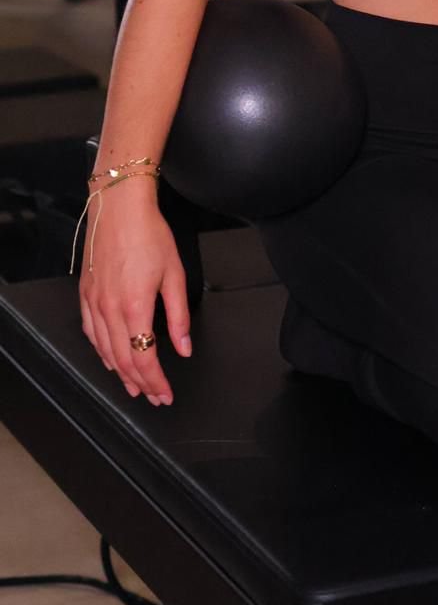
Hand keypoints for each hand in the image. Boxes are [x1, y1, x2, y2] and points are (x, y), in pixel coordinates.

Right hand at [78, 194, 191, 405]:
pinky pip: (91, 333)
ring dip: (121, 373)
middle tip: (154, 396)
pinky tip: (110, 359)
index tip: (166, 393)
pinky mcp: (86, 294)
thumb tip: (184, 348)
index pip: (144, 358)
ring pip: (105, 351)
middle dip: (141, 384)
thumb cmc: (149, 234)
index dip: (155, 382)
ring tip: (134, 386)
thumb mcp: (174, 274)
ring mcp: (94, 302)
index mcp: (135, 306)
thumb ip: (179, 316)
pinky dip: (102, 352)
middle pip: (123, 360)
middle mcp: (110, 309)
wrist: (119, 207)